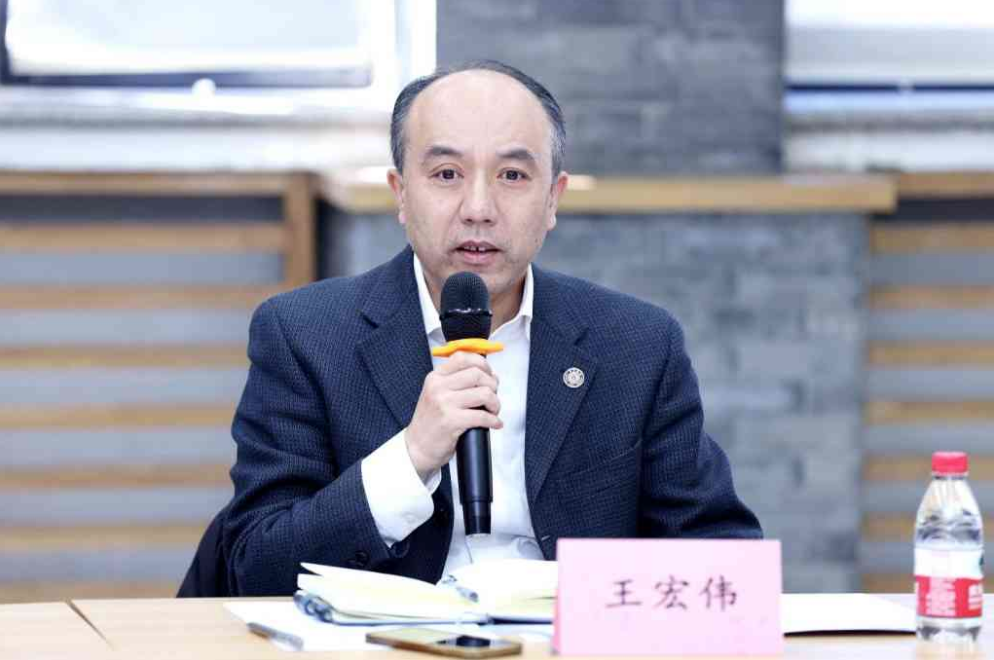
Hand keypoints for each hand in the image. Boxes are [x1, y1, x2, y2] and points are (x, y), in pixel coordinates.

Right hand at [405, 351, 501, 479]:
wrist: (416, 447)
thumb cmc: (430, 422)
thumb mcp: (437, 394)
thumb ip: (457, 382)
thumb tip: (490, 376)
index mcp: (436, 377)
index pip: (463, 357)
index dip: (482, 364)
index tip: (489, 374)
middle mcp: (438, 387)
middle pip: (477, 374)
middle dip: (492, 385)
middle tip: (493, 396)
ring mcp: (444, 404)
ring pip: (484, 393)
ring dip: (495, 403)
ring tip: (493, 411)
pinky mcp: (451, 421)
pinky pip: (483, 416)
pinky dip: (494, 420)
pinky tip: (494, 424)